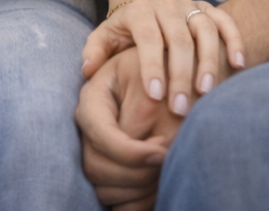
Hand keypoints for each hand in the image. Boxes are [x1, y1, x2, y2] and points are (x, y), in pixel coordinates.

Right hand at [78, 47, 183, 209]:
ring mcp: (98, 150)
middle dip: (137, 172)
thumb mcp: (156, 80)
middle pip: (96, 166)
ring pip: (105, 188)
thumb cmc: (167, 71)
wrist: (178, 74)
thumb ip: (143, 113)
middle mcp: (89, 127)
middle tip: (169, 157)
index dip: (129, 151)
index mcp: (93, 97)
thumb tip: (141, 151)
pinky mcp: (113, 169)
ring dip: (141, 188)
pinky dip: (140, 200)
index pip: (99, 134)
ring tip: (168, 168)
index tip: (163, 152)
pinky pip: (117, 199)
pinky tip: (161, 184)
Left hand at [83, 0, 244, 116]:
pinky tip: (239, 65)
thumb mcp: (105, 38)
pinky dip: (235, 41)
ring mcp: (190, 6)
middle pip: (178, 38)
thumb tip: (87, 70)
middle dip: (181, 74)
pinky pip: (226, 22)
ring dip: (209, 62)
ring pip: (205, 30)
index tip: (155, 96)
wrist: (146, 11)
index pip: (148, 38)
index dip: (152, 66)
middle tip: (180, 107)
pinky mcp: (209, 9)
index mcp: (139, 11)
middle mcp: (166, 5)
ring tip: (207, 93)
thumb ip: (95, 52)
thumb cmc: (124, 34)